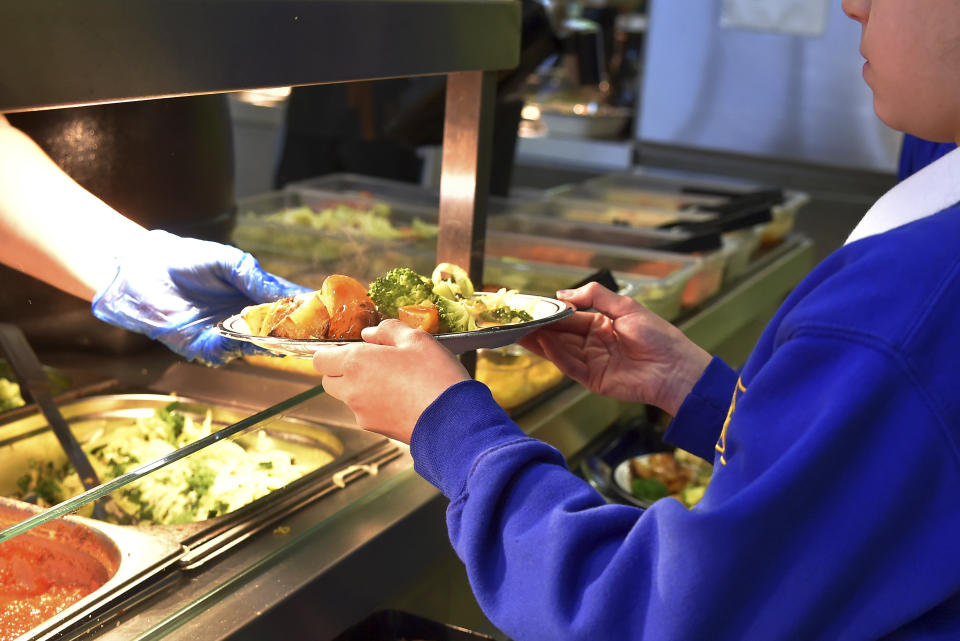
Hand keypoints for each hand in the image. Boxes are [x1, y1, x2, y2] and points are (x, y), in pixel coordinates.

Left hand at [91, 229, 308, 364]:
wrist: (143, 267)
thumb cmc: (187, 259)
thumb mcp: (229, 261)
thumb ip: (256, 277)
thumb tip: (287, 293)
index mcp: (254, 294)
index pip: (287, 305)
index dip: (306, 309)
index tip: (326, 311)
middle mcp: (244, 317)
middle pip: (276, 331)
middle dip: (293, 332)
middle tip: (310, 332)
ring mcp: (224, 332)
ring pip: (253, 345)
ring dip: (266, 342)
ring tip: (279, 335)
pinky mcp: (200, 344)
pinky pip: (222, 351)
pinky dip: (232, 346)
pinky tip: (241, 337)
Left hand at [313, 319, 468, 442]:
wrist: (452, 421)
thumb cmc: (435, 376)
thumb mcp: (417, 339)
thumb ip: (388, 330)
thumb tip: (369, 334)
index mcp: (356, 362)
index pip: (320, 358)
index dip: (330, 351)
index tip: (350, 348)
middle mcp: (352, 389)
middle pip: (328, 380)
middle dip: (343, 370)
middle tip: (373, 362)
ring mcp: (362, 413)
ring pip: (348, 397)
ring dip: (360, 387)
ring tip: (394, 380)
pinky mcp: (375, 429)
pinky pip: (366, 412)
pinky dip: (375, 403)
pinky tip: (403, 397)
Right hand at [518, 282, 711, 414]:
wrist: (676, 368)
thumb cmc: (657, 336)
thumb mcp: (626, 308)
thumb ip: (594, 296)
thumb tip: (561, 294)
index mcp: (601, 324)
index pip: (568, 317)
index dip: (549, 311)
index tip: (529, 305)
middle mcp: (592, 342)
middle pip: (559, 334)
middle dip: (538, 327)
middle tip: (515, 320)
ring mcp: (591, 362)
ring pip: (560, 350)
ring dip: (540, 341)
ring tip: (520, 331)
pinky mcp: (593, 380)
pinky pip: (570, 366)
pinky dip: (556, 355)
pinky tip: (543, 343)